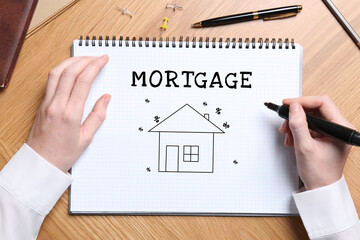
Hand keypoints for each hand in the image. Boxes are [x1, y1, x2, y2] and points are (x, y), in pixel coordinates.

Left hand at [27, 56, 110, 172]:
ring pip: (57, 72)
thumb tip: (105, 98)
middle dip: (85, 60)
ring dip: (71, 61)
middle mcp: (56, 104)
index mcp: (70, 114)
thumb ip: (97, 116)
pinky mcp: (42, 104)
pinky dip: (61, 69)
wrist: (40, 163)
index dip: (95, 66)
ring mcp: (47, 103)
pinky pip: (51, 80)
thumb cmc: (62, 154)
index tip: (103, 59)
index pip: (83, 81)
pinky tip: (69, 69)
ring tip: (84, 58)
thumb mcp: (86, 138)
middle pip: (70, 72)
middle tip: (97, 56)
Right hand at [279, 96, 354, 189]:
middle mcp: (339, 128)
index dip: (303, 101)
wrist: (320, 188)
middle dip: (297, 115)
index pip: (323, 103)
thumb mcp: (305, 147)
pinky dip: (298, 130)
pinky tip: (292, 139)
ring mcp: (332, 132)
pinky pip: (309, 126)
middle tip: (285, 122)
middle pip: (315, 109)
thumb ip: (299, 125)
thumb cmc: (319, 173)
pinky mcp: (324, 136)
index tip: (288, 104)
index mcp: (341, 128)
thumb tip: (294, 108)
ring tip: (288, 135)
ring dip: (295, 124)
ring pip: (310, 117)